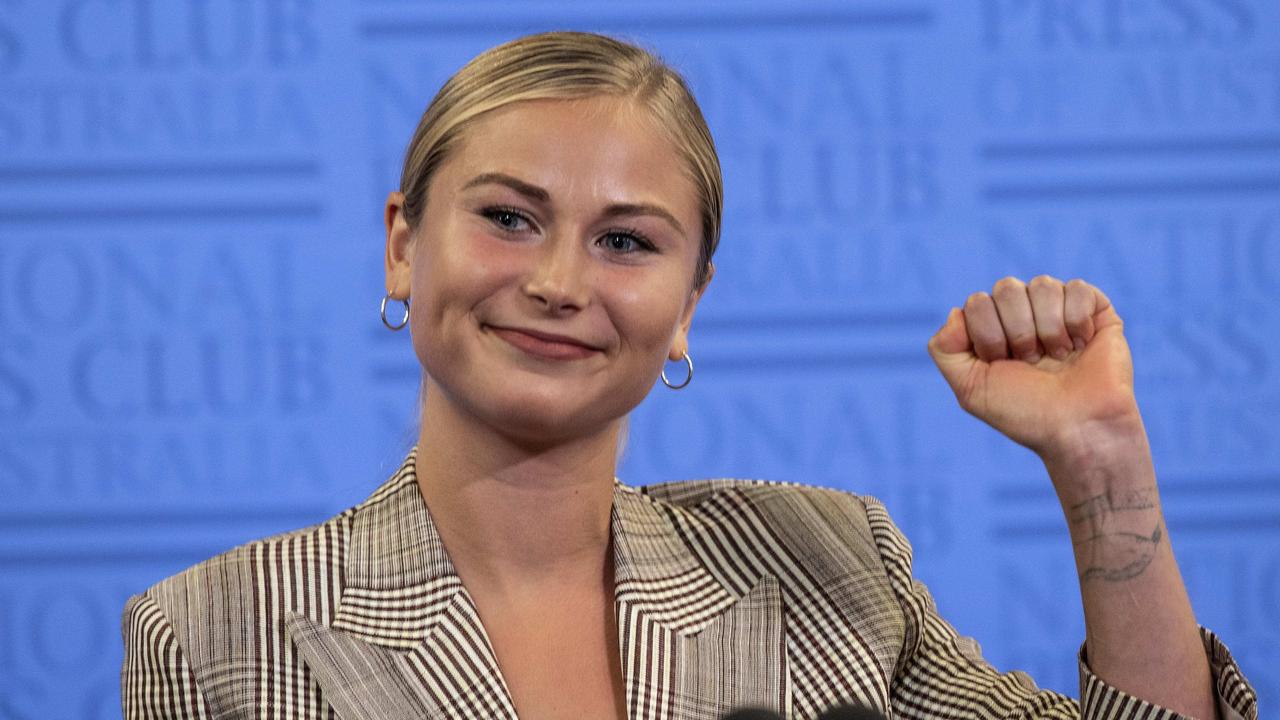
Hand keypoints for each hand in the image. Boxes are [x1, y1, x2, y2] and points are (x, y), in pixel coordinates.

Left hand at [927, 276, 1143, 464]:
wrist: (1078, 428)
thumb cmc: (1025, 412)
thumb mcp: (970, 388)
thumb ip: (944, 349)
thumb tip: (956, 312)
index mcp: (993, 328)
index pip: (978, 302)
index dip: (988, 335)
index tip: (1003, 364)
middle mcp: (1024, 314)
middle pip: (1007, 288)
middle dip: (1018, 331)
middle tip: (1031, 361)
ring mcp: (1058, 309)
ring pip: (1042, 284)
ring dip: (1048, 329)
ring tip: (1057, 357)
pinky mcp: (1095, 309)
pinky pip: (1078, 289)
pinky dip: (1077, 321)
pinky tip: (1080, 344)